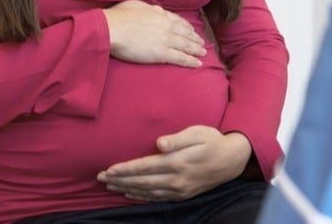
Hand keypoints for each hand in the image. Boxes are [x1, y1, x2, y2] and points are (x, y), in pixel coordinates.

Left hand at [97, 126, 252, 200]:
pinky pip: (156, 199)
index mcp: (178, 162)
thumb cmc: (212, 141)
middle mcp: (176, 180)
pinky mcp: (181, 195)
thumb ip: (178, 139)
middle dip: (120, 180)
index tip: (109, 168)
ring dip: (126, 189)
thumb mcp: (198, 133)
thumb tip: (159, 143)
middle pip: (142, 182)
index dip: (126, 169)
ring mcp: (179, 190)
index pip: (145, 167)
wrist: (230, 161)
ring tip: (109, 186)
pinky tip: (130, 194)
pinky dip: (141, 197)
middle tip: (101, 178)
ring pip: (147, 192)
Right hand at [101, 0, 205, 66]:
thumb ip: (148, 7)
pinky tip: (198, 64)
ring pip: (186, 46)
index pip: (178, 21)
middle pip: (186, 33)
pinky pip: (180, 58)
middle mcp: (166, 26)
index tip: (192, 31)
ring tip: (203, 54)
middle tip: (202, 44)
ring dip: (196, 50)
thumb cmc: (118, 16)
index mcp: (160, 14)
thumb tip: (154, 9)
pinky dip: (191, 61)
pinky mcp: (161, 53)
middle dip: (195, 39)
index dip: (187, 27)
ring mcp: (165, 39)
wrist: (112, 28)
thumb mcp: (136, 4)